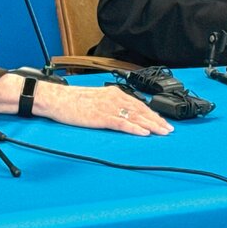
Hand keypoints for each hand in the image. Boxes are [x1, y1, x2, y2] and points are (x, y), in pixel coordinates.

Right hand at [35, 83, 173, 135]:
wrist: (57, 99)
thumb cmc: (73, 101)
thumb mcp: (97, 99)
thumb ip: (111, 105)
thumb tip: (123, 114)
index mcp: (115, 94)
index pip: (139, 104)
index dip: (153, 114)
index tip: (163, 121)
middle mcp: (115, 99)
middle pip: (141, 111)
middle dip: (157, 120)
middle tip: (169, 129)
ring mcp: (109, 108)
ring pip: (135, 117)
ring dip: (151, 125)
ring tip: (162, 132)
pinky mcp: (101, 117)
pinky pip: (122, 124)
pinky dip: (135, 129)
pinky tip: (144, 133)